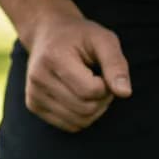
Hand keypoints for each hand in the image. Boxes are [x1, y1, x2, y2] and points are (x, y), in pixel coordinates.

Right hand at [21, 10, 132, 131]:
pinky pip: (70, 126)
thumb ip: (116, 64)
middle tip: (101, 80)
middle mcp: (38, 78)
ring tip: (90, 88)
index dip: (106, 85)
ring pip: (79, 122)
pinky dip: (82, 116)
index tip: (103, 71)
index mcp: (54, 58)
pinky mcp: (33, 105)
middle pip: (86, 109)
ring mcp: (33, 94)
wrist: (47, 33)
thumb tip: (125, 93)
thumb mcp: (103, 39)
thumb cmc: (80, 36)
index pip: (91, 91)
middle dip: (102, 99)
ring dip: (94, 109)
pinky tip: (78, 96)